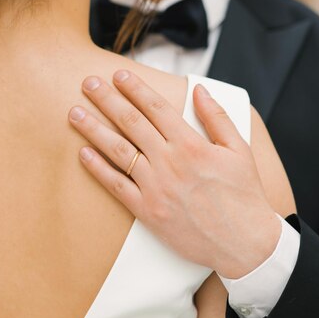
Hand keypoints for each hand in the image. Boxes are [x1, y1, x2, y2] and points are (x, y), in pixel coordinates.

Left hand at [68, 71, 280, 278]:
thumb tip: (198, 89)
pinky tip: (83, 153)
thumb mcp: (240, 150)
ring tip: (74, 113)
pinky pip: (117, 186)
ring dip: (94, 129)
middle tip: (88, 83)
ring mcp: (156, 187)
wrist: (243, 242)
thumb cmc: (244, 196)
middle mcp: (169, 162)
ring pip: (118, 151)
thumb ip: (217, 118)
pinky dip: (98, 169)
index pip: (156, 107)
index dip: (134, 88)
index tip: (118, 75)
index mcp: (192, 144)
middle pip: (131, 123)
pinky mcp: (148, 212)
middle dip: (107, 100)